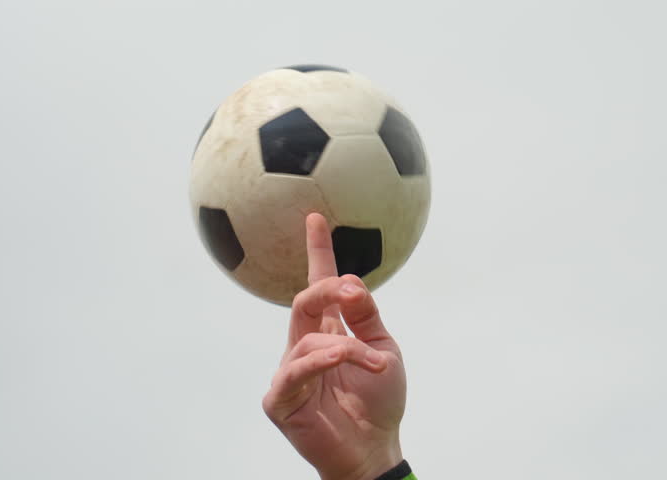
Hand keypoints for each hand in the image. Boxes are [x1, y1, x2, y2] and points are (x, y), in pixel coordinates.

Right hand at [262, 213, 406, 479]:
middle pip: (305, 301)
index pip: (318, 285)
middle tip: (351, 290)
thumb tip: (352, 281)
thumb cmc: (379, 403)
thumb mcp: (386, 350)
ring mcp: (290, 372)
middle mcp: (305, 346)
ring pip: (308, 338)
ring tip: (374, 362)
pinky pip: (295, 370)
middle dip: (327, 289)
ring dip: (347, 346)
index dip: (317, 251)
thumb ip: (367, 317)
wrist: (375, 449)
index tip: (316, 217)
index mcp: (329, 331)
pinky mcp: (280, 399)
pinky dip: (323, 362)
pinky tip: (343, 361)